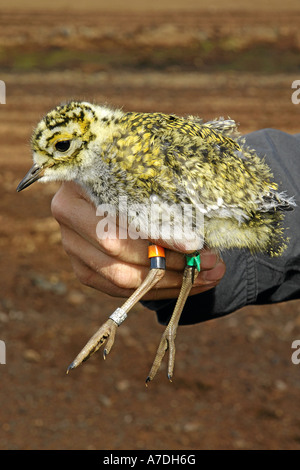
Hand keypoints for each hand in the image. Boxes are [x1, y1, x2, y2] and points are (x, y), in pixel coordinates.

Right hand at [51, 182, 225, 299]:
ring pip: (122, 279)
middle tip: (212, 264)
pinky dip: (158, 289)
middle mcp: (68, 220)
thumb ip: (165, 183)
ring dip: (170, 282)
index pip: (119, 220)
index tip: (196, 244)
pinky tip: (189, 283)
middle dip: (171, 264)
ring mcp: (73, 249)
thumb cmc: (133, 166)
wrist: (112, 175)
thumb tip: (201, 221)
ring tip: (208, 275)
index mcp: (77, 186)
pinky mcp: (84, 269)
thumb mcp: (146, 165)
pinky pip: (121, 290)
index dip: (158, 236)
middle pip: (118, 254)